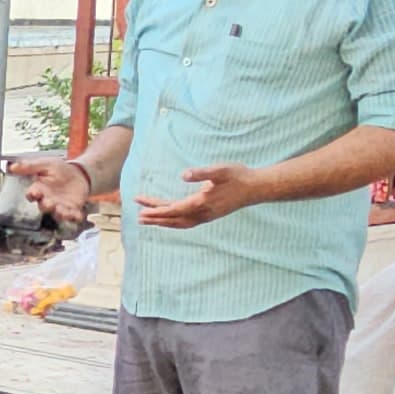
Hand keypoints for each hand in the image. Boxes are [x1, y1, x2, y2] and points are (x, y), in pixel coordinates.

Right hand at [13, 154, 97, 224]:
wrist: (79, 174)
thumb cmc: (60, 170)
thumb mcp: (46, 164)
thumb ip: (30, 166)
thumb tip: (13, 167)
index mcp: (39, 189)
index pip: (32, 194)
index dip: (32, 195)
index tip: (35, 192)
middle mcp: (48, 200)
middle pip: (44, 207)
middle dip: (46, 206)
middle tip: (49, 203)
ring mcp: (60, 206)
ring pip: (57, 214)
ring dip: (60, 214)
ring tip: (63, 211)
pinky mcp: (73, 209)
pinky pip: (73, 216)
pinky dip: (75, 217)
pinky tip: (78, 215)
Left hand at [135, 162, 272, 228]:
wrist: (256, 188)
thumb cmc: (238, 176)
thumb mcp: (220, 170)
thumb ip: (201, 173)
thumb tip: (183, 175)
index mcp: (202, 203)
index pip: (174, 209)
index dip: (157, 210)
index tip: (142, 211)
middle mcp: (203, 213)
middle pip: (173, 218)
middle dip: (155, 217)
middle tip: (138, 216)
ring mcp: (206, 216)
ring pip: (179, 223)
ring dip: (163, 221)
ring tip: (147, 219)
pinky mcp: (209, 215)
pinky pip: (186, 222)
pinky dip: (174, 222)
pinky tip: (168, 218)